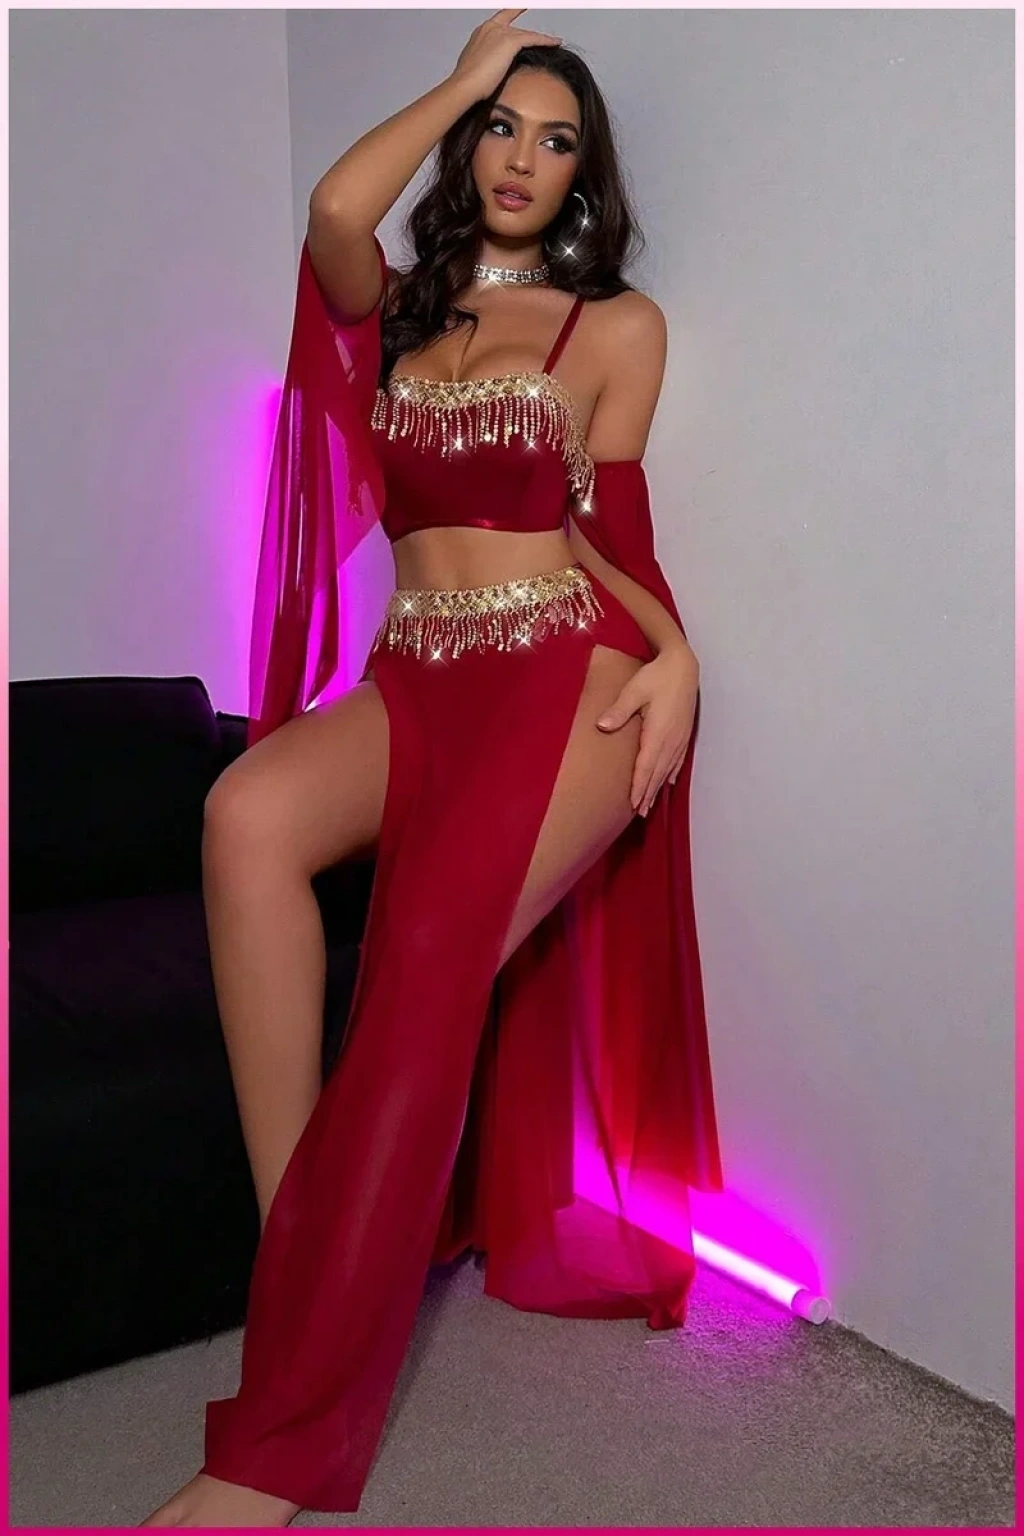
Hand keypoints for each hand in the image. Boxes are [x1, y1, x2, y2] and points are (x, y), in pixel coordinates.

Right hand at [449, 9, 561, 102]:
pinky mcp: (510, 41)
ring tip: (552, 42)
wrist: (465, 85)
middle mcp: (490, 28)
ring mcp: (500, 33)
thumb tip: (489, 73)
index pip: (500, 21)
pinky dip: (545, 40)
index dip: (510, 15)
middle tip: (542, 37)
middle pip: (515, 29)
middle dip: (527, 35)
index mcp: (480, 33)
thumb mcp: (475, 69)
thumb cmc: (467, 83)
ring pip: (525, 34)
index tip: (519, 9)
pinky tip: (555, 42)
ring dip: (540, 39)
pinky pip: (533, 38)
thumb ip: (485, 64)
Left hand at [596, 647, 699, 817]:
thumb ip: (619, 710)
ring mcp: (679, 737)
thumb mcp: (634, 690)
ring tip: (650, 805)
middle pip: (658, 773)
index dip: (640, 787)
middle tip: (640, 814)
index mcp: (658, 732)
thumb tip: (602, 726)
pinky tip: (668, 782)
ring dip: (658, 787)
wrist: (683, 666)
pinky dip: (670, 773)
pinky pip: (677, 759)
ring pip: (668, 769)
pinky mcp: (683, 733)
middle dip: (648, 794)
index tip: (634, 805)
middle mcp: (671, 739)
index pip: (646, 766)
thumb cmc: (657, 676)